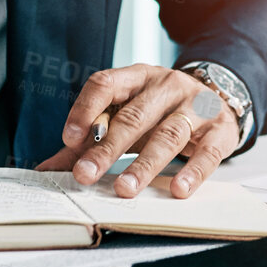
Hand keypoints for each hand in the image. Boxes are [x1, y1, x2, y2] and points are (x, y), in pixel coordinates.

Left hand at [34, 63, 236, 199]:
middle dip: (107, 148)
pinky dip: (192, 172)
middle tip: (85, 175)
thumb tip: (46, 171)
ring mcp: (196, 105)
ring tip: (124, 188)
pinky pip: (207, 152)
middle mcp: (166, 85)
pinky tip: (177, 190)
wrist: (218, 98)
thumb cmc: (161, 111)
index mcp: (137, 77)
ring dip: (144, 164)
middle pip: (134, 115)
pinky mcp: (220, 129)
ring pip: (168, 134)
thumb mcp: (127, 116)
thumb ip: (89, 142)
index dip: (85, 109)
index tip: (69, 139)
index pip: (106, 83)